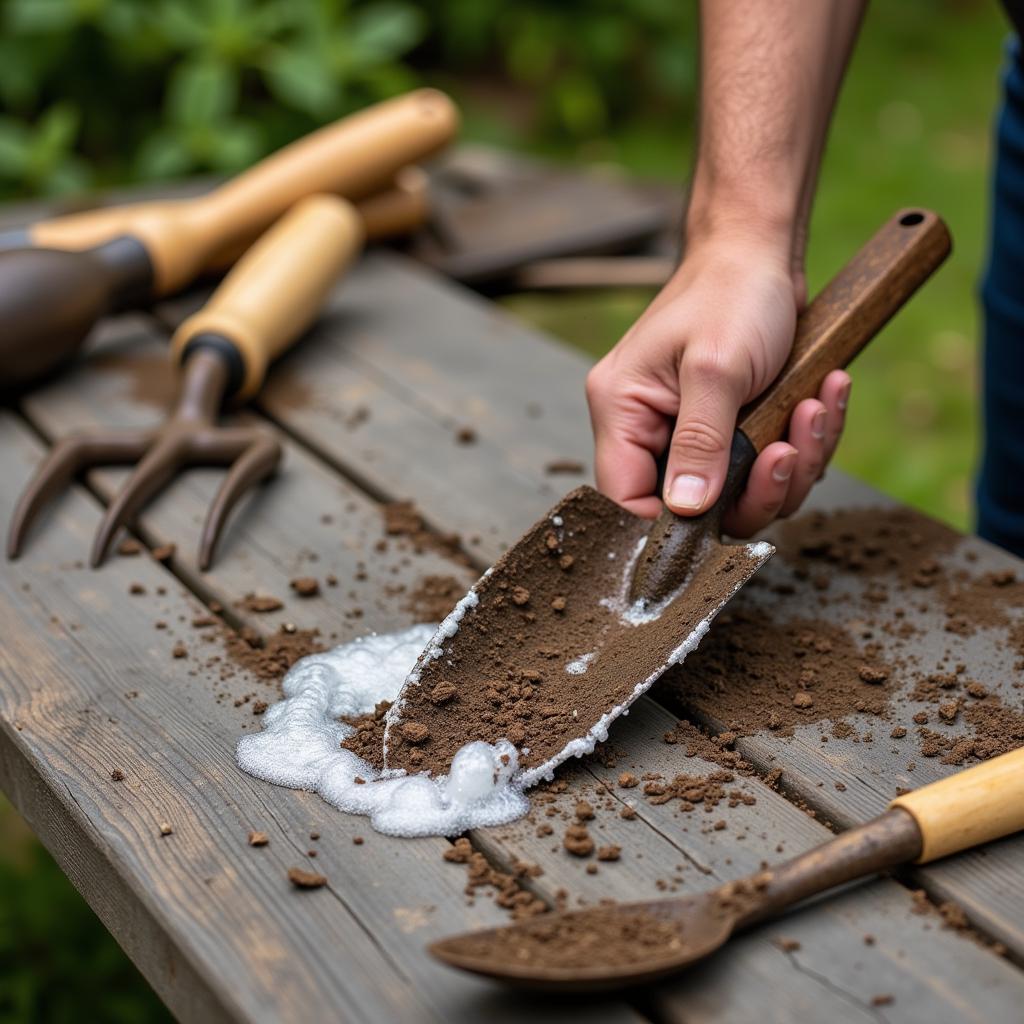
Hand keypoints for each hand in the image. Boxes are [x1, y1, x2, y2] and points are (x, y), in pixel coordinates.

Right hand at [586, 236, 850, 534]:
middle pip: (692, 507)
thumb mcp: (715, 367)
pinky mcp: (731, 427)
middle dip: (755, 489)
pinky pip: (768, 463)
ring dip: (792, 461)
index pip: (625, 499)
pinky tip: (824, 395)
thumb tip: (686, 511)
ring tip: (815, 407)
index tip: (725, 515)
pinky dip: (805, 439)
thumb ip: (700, 442)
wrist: (763, 250)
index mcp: (622, 411)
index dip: (671, 526)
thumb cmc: (730, 291)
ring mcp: (692, 430)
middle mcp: (650, 428)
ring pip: (740, 491)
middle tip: (787, 453)